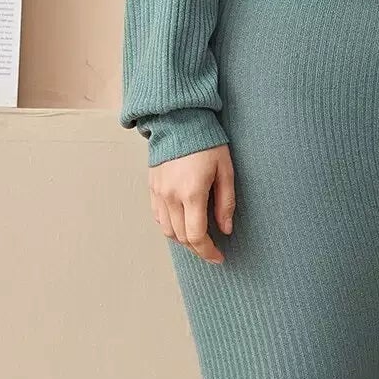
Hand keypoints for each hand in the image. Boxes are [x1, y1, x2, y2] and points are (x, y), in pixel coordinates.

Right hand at [149, 143, 235, 263]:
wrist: (179, 120)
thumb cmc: (206, 142)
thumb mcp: (225, 170)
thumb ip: (226, 202)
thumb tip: (226, 229)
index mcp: (192, 193)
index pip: (197, 236)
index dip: (208, 252)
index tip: (219, 257)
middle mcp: (171, 197)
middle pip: (181, 237)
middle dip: (198, 249)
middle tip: (212, 251)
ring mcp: (159, 193)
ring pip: (167, 231)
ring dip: (183, 240)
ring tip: (198, 239)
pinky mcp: (152, 187)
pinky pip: (158, 217)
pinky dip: (169, 227)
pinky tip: (181, 224)